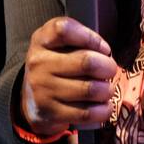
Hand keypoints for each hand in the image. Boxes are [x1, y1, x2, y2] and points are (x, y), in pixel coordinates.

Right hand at [19, 17, 117, 136]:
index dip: (90, 37)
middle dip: (108, 67)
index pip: (64, 30)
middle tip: (110, 70)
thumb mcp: (59, 44)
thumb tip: (105, 53)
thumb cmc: (56, 65)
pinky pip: (86, 113)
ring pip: (90, 89)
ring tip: (106, 89)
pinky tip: (104, 106)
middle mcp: (38, 63)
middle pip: (86, 62)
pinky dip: (103, 110)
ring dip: (106, 90)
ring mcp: (43, 89)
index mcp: (41, 40)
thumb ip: (81, 40)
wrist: (32, 100)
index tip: (103, 48)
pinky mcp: (50, 113)